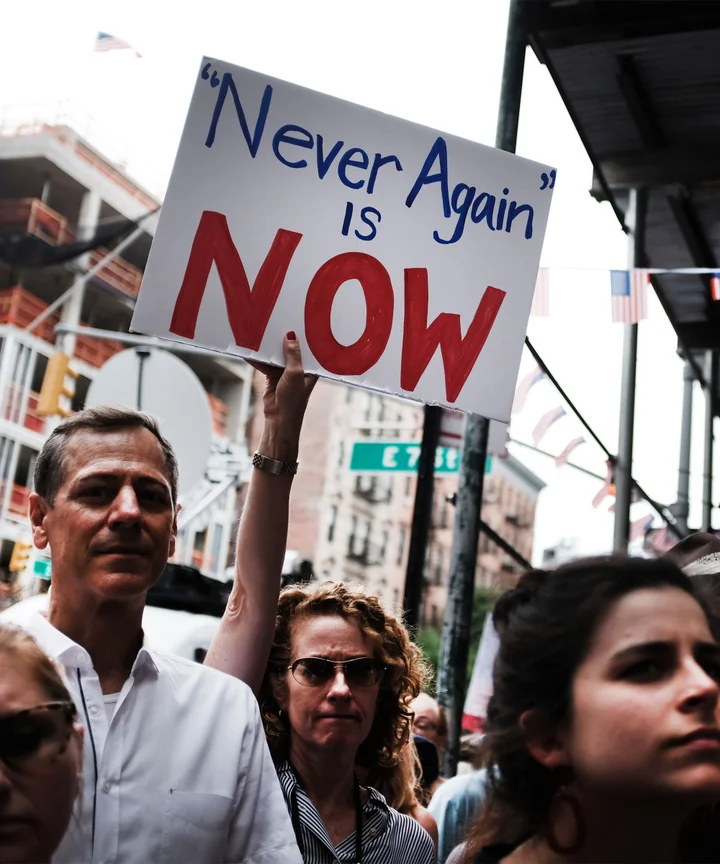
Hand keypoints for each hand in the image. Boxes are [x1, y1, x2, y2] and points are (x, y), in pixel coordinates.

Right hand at [248, 332, 316, 458]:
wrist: (279, 420)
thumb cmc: (294, 400)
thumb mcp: (295, 374)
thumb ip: (292, 354)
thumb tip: (291, 334)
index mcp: (311, 368)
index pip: (308, 347)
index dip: (303, 335)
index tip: (296, 319)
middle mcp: (299, 369)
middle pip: (290, 349)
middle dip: (282, 339)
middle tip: (275, 322)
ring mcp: (286, 372)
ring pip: (276, 355)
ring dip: (268, 348)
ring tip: (260, 333)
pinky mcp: (273, 377)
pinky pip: (265, 364)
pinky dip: (258, 359)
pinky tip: (250, 350)